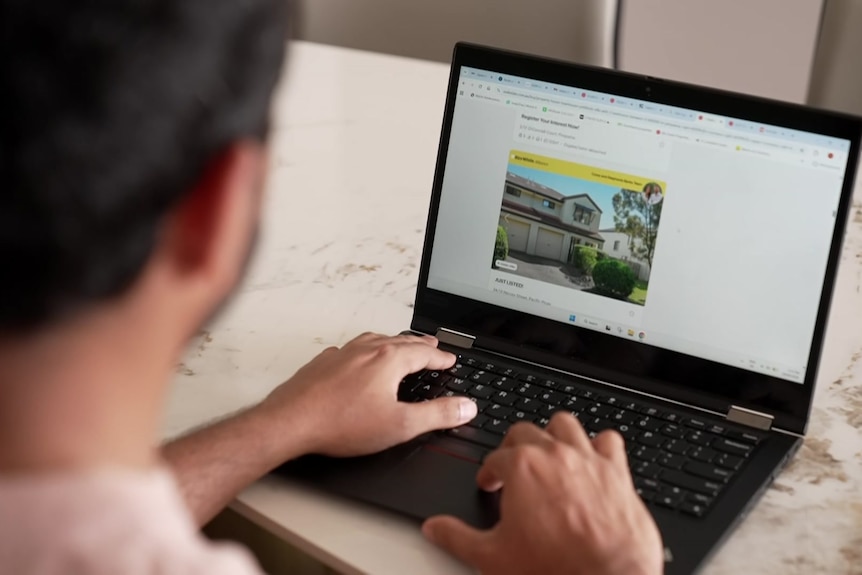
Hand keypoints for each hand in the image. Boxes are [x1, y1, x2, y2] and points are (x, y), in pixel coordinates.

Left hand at [257, 332, 476, 457]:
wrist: (291, 422)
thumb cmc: (341, 424)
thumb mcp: (399, 425)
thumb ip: (437, 415)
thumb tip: (466, 407)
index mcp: (388, 360)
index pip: (424, 353)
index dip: (441, 357)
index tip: (450, 359)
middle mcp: (366, 350)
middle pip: (400, 342)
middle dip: (420, 345)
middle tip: (432, 345)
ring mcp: (342, 354)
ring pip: (374, 341)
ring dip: (393, 343)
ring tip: (400, 346)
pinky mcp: (323, 363)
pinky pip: (350, 349)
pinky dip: (364, 350)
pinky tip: (359, 359)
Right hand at [422, 413, 663, 574]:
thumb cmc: (554, 569)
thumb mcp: (492, 558)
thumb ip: (458, 538)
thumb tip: (435, 528)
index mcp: (521, 468)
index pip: (495, 458)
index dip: (489, 472)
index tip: (490, 484)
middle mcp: (554, 455)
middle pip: (525, 432)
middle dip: (513, 447)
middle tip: (512, 467)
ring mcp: (587, 460)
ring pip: (565, 425)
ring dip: (553, 435)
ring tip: (549, 451)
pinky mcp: (617, 472)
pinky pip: (608, 440)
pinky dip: (599, 446)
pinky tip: (593, 458)